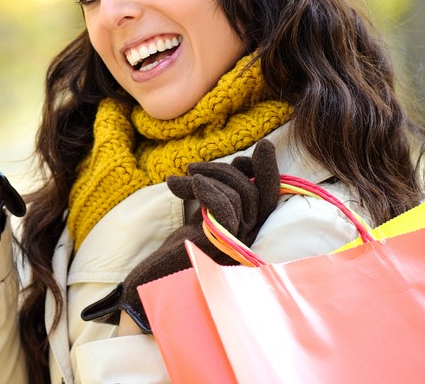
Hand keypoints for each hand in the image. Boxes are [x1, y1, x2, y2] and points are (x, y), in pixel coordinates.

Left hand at [80, 140, 280, 331]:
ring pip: (238, 195)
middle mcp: (246, 238)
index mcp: (246, 228)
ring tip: (179, 179)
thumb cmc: (179, 248)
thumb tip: (242, 163)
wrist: (154, 280)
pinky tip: (176, 185)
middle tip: (192, 167)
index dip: (268, 170)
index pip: (269, 197)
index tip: (262, 145)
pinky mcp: (216, 246)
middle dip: (223, 169)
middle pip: (252, 191)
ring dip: (206, 177)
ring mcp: (234, 244)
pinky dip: (202, 188)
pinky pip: (222, 208)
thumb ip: (222, 191)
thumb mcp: (204, 213)